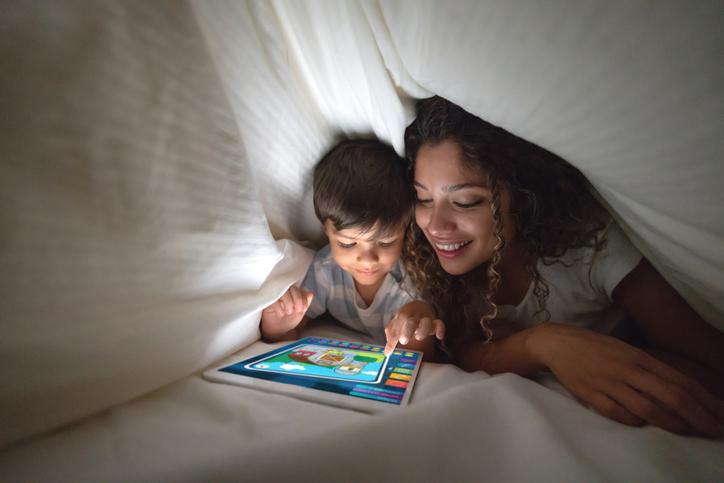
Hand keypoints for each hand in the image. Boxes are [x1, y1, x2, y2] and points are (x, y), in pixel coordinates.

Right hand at [260, 286, 313, 339]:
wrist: (278, 331)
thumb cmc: (289, 319)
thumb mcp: (300, 311)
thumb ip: (305, 301)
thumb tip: (310, 294)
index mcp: (292, 292)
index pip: (299, 289)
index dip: (303, 298)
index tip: (303, 308)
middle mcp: (284, 291)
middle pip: (291, 288)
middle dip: (297, 299)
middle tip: (297, 310)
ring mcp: (275, 295)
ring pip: (283, 291)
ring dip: (288, 302)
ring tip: (289, 312)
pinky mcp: (266, 301)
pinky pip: (272, 299)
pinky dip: (278, 307)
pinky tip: (281, 314)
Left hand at [384, 301, 444, 355]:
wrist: (419, 307)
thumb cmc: (405, 319)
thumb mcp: (396, 325)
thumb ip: (391, 336)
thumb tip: (387, 352)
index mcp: (403, 314)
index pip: (397, 324)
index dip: (394, 337)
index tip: (390, 350)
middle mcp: (415, 315)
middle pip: (412, 321)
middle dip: (407, 331)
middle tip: (403, 341)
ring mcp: (425, 318)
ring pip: (426, 322)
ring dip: (422, 330)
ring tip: (418, 337)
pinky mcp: (435, 322)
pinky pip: (440, 324)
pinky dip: (440, 329)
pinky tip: (439, 336)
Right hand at [532, 323, 723, 437]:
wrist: (556, 343)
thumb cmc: (595, 348)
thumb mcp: (626, 351)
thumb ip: (649, 369)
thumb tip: (677, 390)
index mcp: (639, 357)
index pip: (679, 381)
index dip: (703, 399)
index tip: (720, 413)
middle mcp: (628, 369)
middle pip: (671, 395)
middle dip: (697, 415)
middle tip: (714, 429)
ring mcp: (609, 382)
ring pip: (647, 407)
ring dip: (671, 421)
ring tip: (688, 430)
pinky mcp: (590, 393)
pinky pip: (617, 412)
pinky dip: (633, 420)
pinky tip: (642, 425)